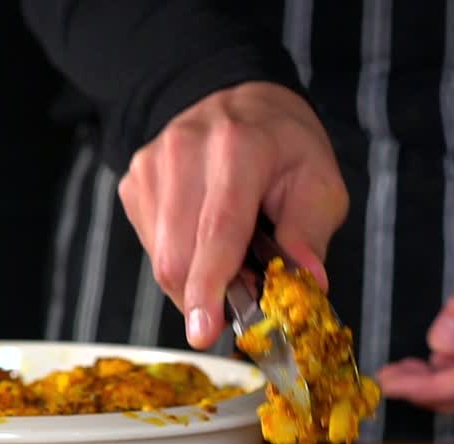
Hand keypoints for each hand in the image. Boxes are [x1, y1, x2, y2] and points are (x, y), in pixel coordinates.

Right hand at [120, 81, 348, 347]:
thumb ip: (310, 234)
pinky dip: (181, 262)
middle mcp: (185, 151)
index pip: (217, 230)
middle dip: (206, 296)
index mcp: (238, 148)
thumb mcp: (319, 182)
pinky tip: (205, 243)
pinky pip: (151, 247)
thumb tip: (308, 284)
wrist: (240, 102)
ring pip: (161, 258)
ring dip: (195, 281)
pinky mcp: (134, 182)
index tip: (203, 331)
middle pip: (178, 255)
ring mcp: (152, 165)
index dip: (209, 287)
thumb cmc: (285, 149)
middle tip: (244, 296)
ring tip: (231, 261)